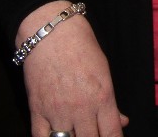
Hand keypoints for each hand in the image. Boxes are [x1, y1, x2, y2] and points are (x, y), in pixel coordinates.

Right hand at [17, 2, 127, 136]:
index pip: (111, 134)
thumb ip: (111, 103)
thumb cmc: (81, 46)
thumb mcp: (104, 72)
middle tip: (93, 132)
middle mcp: (81, 109)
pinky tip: (56, 136)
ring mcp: (57, 112)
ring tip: (76, 133)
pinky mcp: (37, 110)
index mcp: (102, 97)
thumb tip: (121, 122)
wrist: (50, 32)